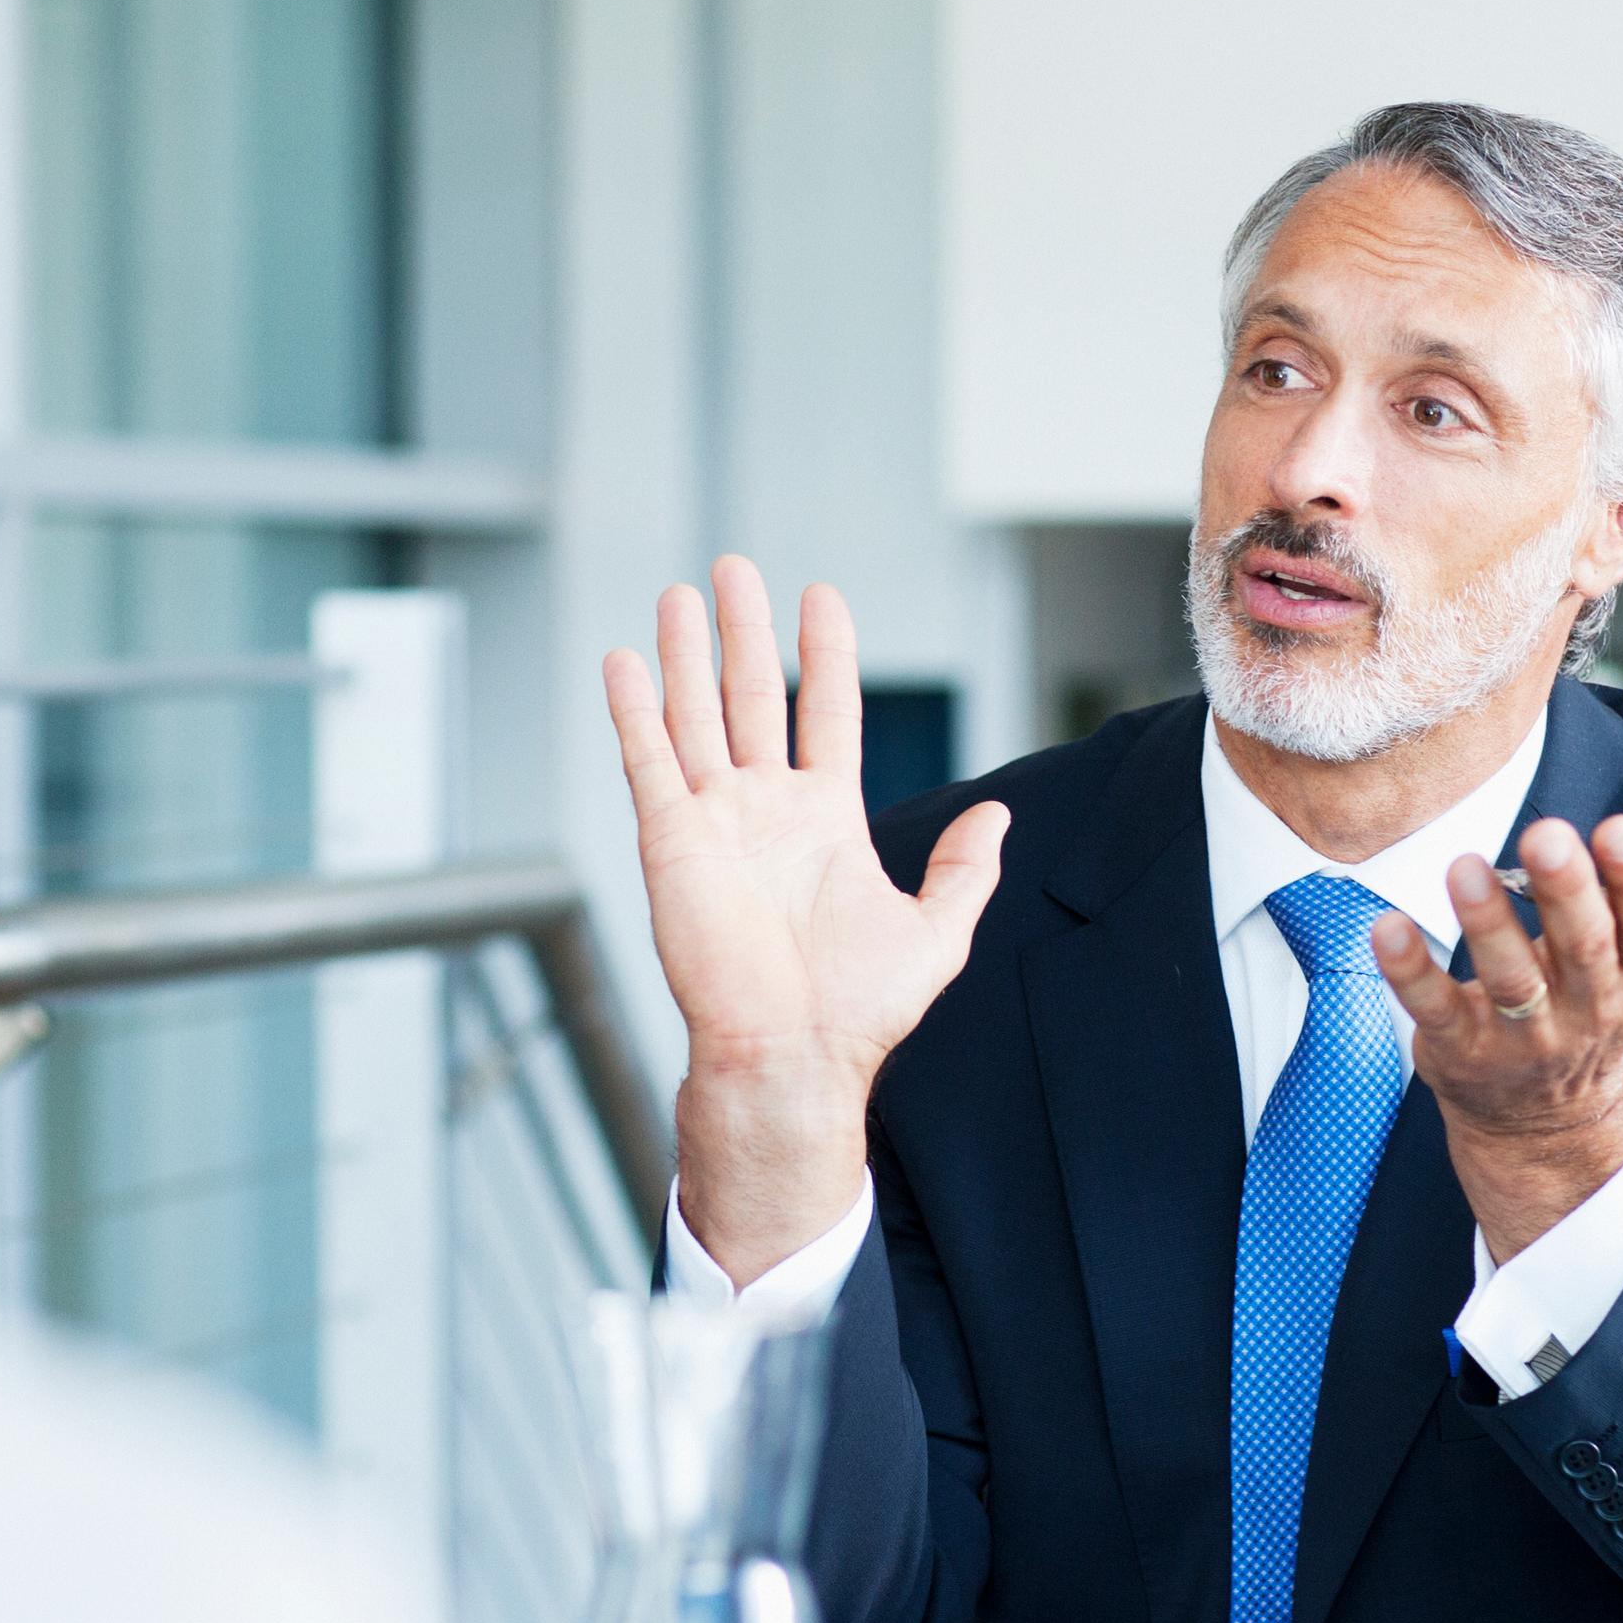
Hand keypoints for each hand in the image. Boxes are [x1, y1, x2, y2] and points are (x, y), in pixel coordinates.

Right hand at [602, 556, 1005, 1283]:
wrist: (792, 1054)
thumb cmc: (858, 1011)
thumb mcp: (936, 932)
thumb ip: (964, 870)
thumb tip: (997, 815)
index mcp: (824, 820)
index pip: (825, 712)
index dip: (824, 655)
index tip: (822, 596)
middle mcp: (765, 809)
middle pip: (750, 697)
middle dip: (744, 632)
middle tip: (735, 568)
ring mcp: (715, 820)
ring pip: (694, 715)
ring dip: (685, 653)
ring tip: (681, 592)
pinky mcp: (670, 841)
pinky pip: (648, 762)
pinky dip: (634, 711)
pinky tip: (624, 661)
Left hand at [1372, 814, 1622, 1258]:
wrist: (1546, 1121)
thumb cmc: (1594, 1011)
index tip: (1622, 831)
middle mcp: (1586, 1010)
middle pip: (1584, 948)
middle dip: (1568, 890)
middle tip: (1547, 836)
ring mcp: (1522, 1034)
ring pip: (1511, 978)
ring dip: (1489, 922)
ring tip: (1465, 867)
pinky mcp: (1462, 1048)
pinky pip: (1435, 1007)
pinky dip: (1410, 968)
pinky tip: (1389, 927)